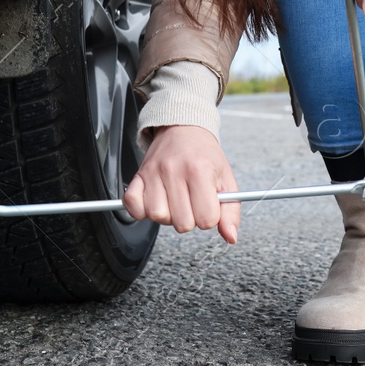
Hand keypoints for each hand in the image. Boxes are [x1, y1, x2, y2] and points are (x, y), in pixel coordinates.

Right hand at [122, 125, 240, 243]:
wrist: (183, 128)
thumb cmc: (205, 155)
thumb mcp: (226, 180)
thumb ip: (231, 212)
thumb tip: (231, 237)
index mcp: (200, 170)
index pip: (206, 219)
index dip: (209, 217)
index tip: (208, 205)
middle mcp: (174, 170)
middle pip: (181, 223)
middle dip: (189, 219)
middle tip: (191, 202)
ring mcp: (153, 173)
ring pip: (157, 216)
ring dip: (166, 215)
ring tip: (174, 201)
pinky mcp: (138, 176)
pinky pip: (133, 206)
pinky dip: (141, 210)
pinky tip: (154, 201)